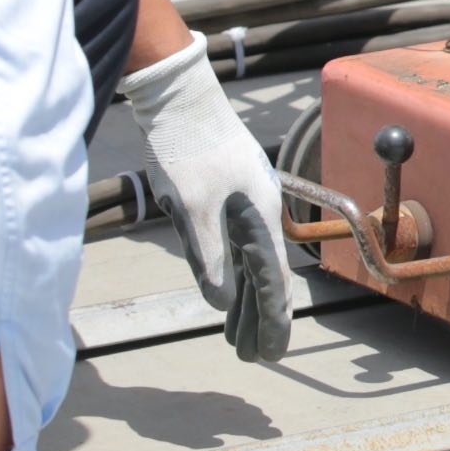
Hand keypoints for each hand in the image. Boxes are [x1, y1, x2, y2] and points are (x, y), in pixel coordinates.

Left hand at [122, 36, 294, 359]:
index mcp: (260, 215)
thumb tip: (221, 300)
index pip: (272, 281)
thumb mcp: (192, 206)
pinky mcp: (224, 195)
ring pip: (249, 264)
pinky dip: (230, 274)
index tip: (270, 354)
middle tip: (251, 357)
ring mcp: (242, 203)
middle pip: (265, 277)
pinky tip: (223, 292)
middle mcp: (259, 212)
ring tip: (235, 337)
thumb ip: (208, 256)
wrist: (176, 93)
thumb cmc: (186, 145)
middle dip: (258, 320)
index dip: (272, 322)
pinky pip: (234, 247)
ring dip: (243, 301)